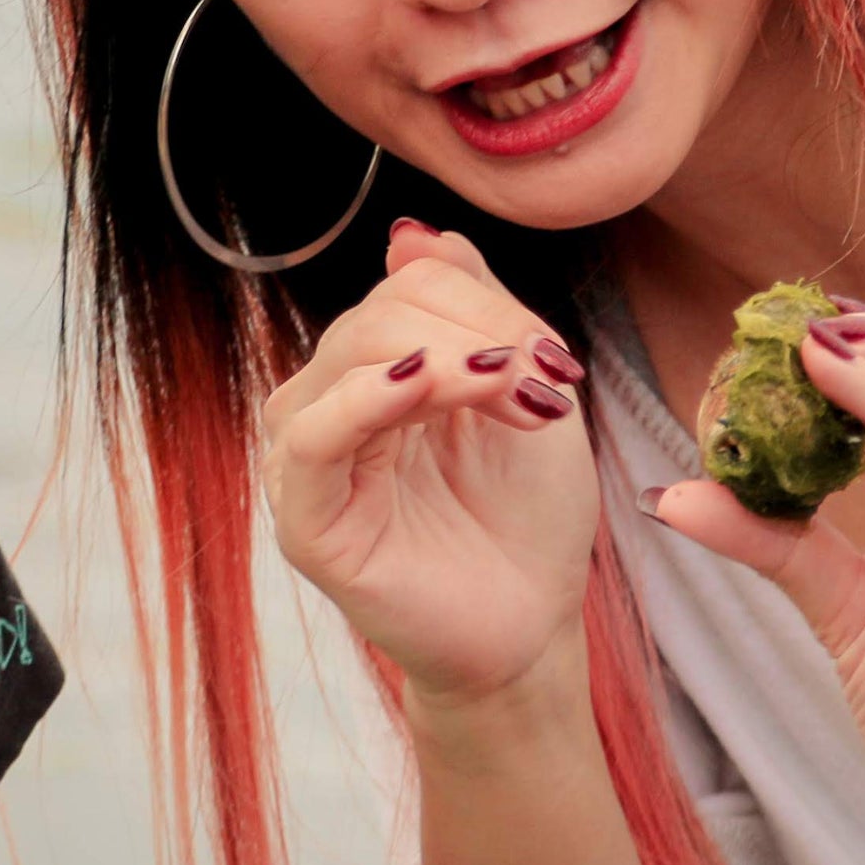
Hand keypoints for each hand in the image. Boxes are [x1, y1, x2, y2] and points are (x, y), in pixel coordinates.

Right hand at [256, 221, 601, 709]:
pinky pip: (312, 438)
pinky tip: (421, 384)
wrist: (532, 627)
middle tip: (550, 382)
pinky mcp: (307, 522)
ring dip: (448, 359)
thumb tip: (412, 236)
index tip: (558, 359)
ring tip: (519, 396)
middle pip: (381, 313)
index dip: (487, 304)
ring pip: (350, 357)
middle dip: (479, 333)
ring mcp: (311, 462)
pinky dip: (366, 398)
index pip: (408, 287)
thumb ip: (472, 308)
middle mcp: (330, 404)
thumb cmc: (525, 517)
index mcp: (375, 370)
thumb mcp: (518, 389)